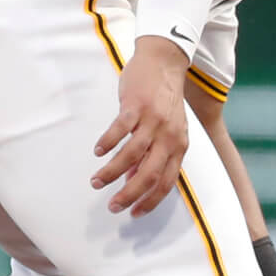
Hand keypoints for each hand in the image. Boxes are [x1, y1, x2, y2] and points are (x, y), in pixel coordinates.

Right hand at [91, 36, 191, 216]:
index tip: (133, 213)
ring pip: (131, 156)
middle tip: (112, 206)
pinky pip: (120, 130)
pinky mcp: (137, 106)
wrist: (164, 62)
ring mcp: (153, 121)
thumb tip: (133, 178)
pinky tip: (98, 151)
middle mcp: (169, 136)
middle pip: (148, 175)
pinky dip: (108, 143)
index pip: (166, 182)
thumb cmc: (164, 98)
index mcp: (178, 145)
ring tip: (96, 181)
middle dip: (128, 194)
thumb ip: (154, 154)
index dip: (150, 201)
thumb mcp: (167, 129)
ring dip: (111, 172)